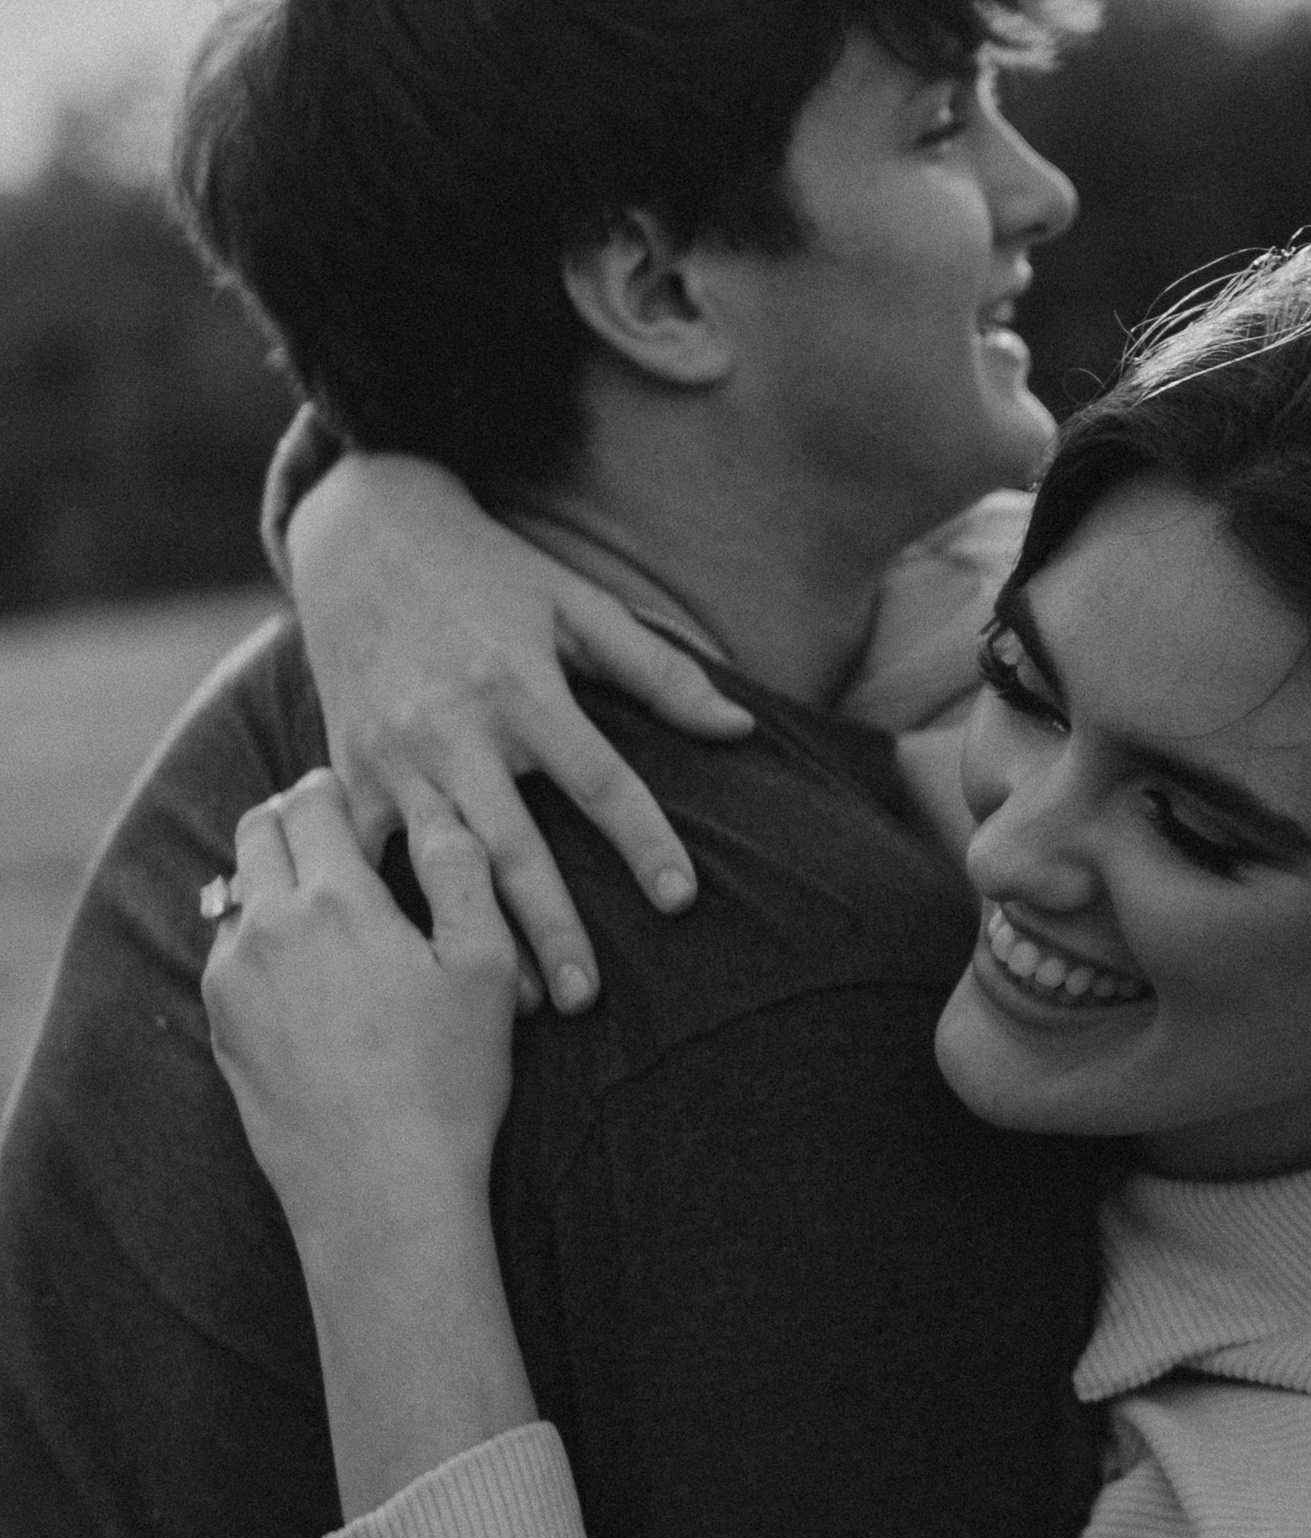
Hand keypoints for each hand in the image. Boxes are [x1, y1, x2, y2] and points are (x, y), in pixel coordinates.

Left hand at [203, 770, 520, 1249]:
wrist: (379, 1189)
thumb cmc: (447, 1081)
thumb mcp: (486, 969)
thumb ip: (463, 874)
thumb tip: (438, 813)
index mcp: (336, 899)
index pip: (310, 800)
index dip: (333, 789)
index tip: (354, 801)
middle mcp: (268, 926)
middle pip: (256, 832)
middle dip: (290, 819)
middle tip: (331, 834)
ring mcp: (233, 979)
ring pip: (237, 894)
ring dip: (272, 883)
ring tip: (321, 910)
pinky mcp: (221, 1027)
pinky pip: (229, 956)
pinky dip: (258, 943)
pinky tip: (302, 977)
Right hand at [284, 451, 754, 1014]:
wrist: (361, 532)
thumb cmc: (487, 572)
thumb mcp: (576, 603)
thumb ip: (660, 670)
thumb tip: (739, 729)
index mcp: (519, 686)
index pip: (597, 778)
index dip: (643, 840)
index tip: (682, 900)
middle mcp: (453, 727)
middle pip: (513, 844)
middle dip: (551, 926)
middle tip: (587, 999)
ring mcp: (391, 753)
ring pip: (438, 863)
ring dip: (474, 935)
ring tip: (514, 1005)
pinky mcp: (344, 767)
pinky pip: (361, 852)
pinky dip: (384, 909)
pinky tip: (413, 965)